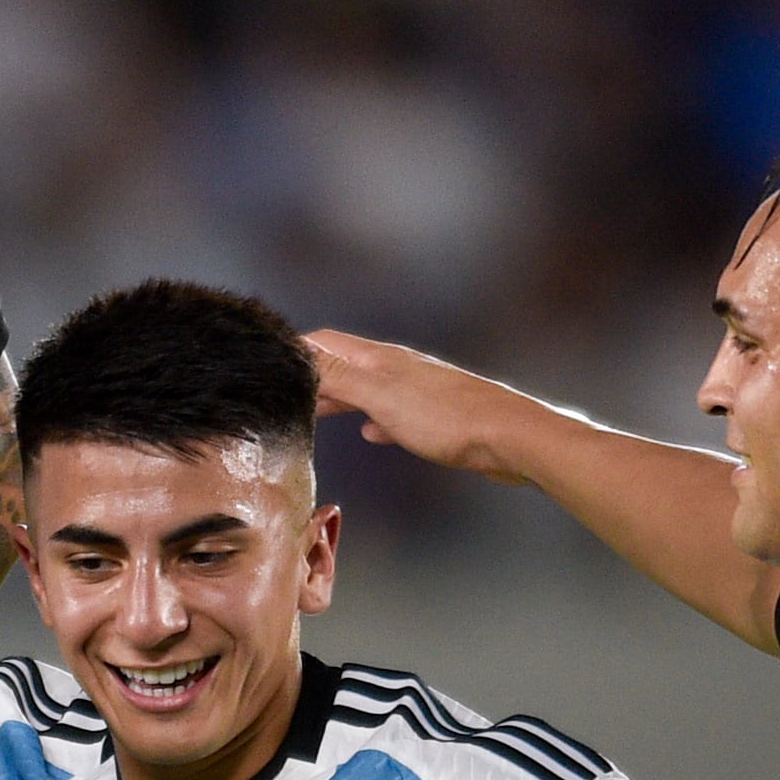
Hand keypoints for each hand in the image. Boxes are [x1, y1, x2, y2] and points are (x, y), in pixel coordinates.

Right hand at [308, 330, 520, 478]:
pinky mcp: (433, 418)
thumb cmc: (448, 416)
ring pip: (368, 390)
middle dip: (316, 377)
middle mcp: (398, 369)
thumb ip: (339, 377)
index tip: (273, 360)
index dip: (299, 348)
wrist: (507, 437)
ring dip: (341, 398)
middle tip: (287, 393)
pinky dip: (376, 420)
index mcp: (382, 359)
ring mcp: (416, 392)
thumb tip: (301, 356)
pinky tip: (373, 432)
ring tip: (318, 412)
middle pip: (346, 366)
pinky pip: (394, 414)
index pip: (329, 342)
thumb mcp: (380, 394)